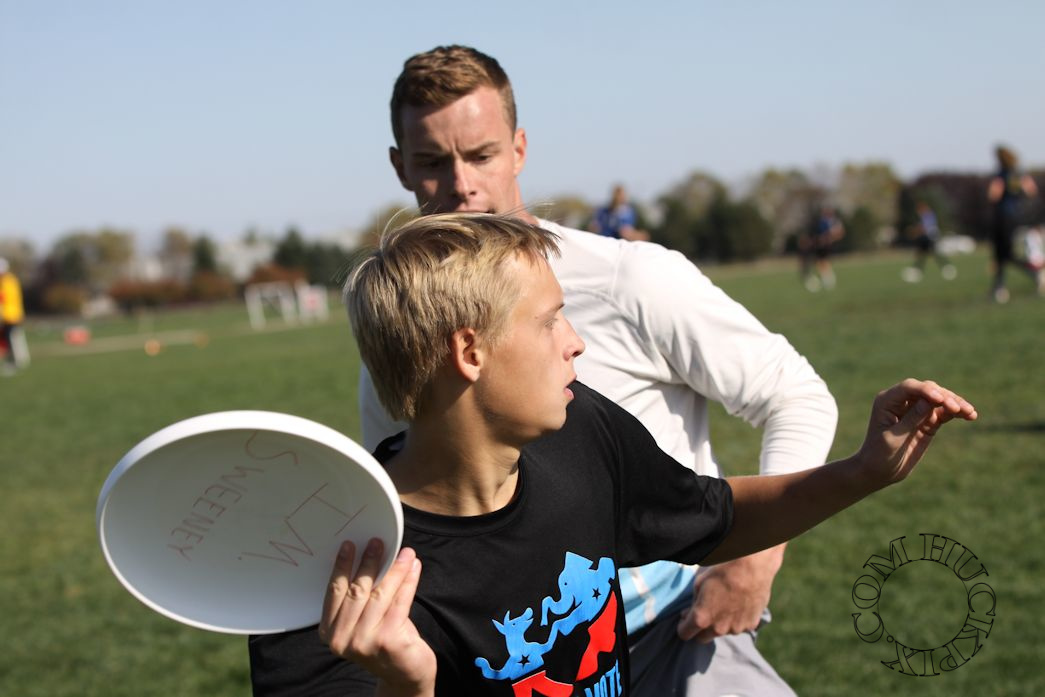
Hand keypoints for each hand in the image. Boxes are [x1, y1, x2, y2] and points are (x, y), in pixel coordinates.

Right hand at [319, 539, 435, 696]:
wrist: (403, 675)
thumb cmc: (383, 641)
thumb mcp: (364, 620)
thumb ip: (361, 596)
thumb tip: (371, 555)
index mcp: (330, 632)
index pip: (334, 591)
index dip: (342, 566)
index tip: (349, 544)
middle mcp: (342, 639)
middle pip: (357, 590)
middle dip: (369, 562)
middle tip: (377, 542)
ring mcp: (364, 641)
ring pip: (380, 594)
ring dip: (394, 569)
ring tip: (405, 553)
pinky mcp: (388, 641)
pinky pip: (400, 602)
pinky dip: (408, 581)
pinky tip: (413, 567)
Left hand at [677, 546, 782, 642]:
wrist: (751, 567)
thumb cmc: (721, 571)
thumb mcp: (698, 584)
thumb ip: (694, 604)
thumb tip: (689, 613)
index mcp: (701, 618)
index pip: (685, 634)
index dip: (683, 626)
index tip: (685, 619)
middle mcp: (718, 629)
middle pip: (703, 638)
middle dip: (700, 628)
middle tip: (703, 612)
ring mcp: (735, 629)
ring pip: (722, 632)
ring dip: (720, 623)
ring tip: (724, 604)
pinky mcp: (750, 625)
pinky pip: (739, 626)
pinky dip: (736, 619)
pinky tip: (738, 604)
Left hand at [856, 379, 976, 486]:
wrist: (880, 471)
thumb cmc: (880, 455)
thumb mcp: (894, 438)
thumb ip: (911, 419)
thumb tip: (929, 401)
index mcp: (887, 401)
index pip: (909, 387)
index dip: (926, 390)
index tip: (940, 399)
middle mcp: (902, 401)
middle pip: (927, 390)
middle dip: (944, 397)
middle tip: (958, 409)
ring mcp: (916, 410)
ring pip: (939, 399)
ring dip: (955, 403)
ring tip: (970, 412)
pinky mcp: (928, 421)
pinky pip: (944, 412)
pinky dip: (957, 412)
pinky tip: (970, 415)